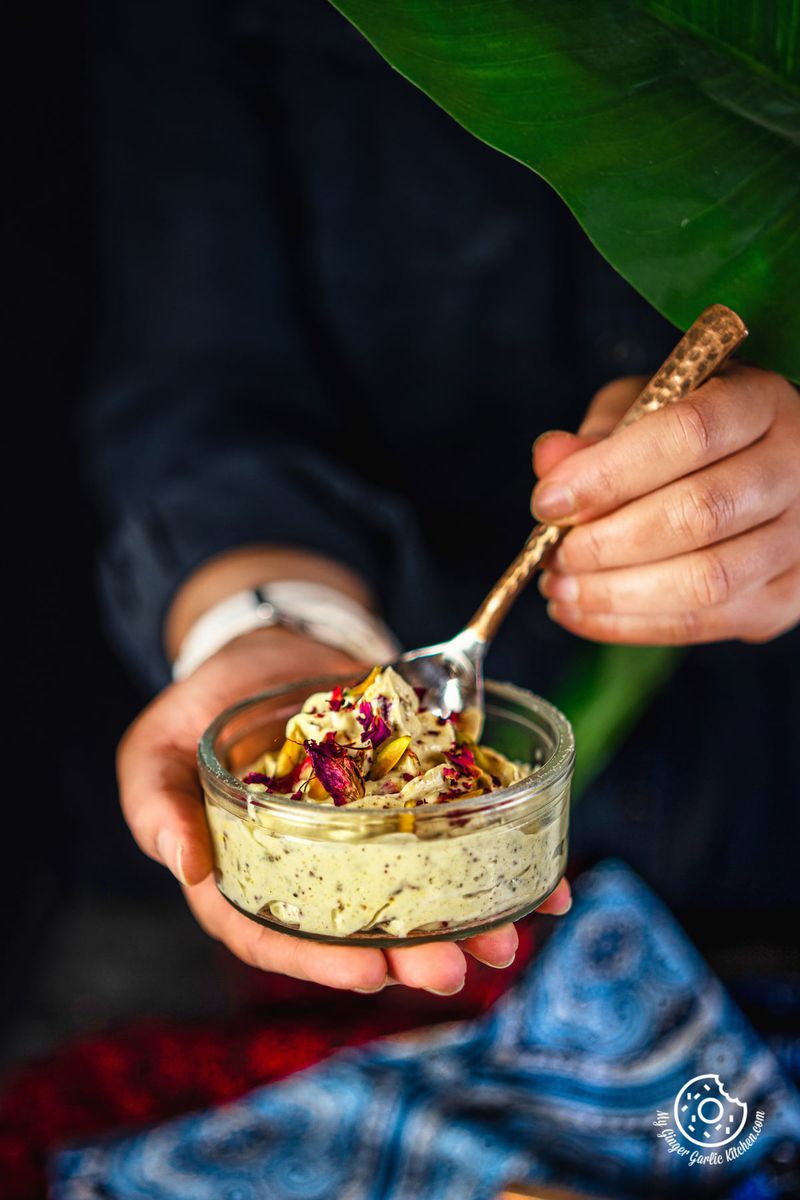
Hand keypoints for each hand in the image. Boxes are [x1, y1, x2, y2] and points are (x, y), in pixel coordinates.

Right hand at [117, 625, 571, 994]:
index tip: (369, 975)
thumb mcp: (152, 753)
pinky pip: (458, 826)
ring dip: (469, 918)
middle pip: (363, 924)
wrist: (265, 647)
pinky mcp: (413, 788)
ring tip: (509, 936)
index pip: (280, 933)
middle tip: (456, 970)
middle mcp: (319, 866)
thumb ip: (157, 807)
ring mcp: (371, 830)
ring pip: (421, 886)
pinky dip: (502, 855)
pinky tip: (547, 885)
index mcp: (252, 875)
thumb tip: (188, 868)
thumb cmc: (198, 708)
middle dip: (412, 953)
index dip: (322, 961)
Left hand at [532, 363, 799, 644]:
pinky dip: (628, 625)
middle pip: (699, 514)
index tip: (547, 503)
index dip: (609, 473)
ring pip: (705, 580)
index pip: (688, 434)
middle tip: (552, 555)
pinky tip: (580, 613)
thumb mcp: (646, 408)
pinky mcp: (783, 598)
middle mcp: (794, 468)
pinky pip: (701, 623)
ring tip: (559, 588)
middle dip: (607, 543)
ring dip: (614, 593)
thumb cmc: (692, 436)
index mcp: (760, 403)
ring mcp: (798, 539)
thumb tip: (550, 461)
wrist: (764, 473)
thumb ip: (600, 434)